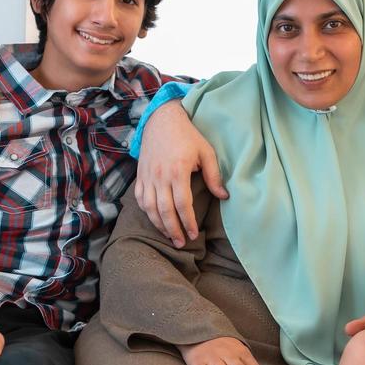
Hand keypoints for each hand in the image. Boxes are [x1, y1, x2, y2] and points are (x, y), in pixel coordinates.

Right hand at [132, 101, 228, 247]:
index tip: (193, 234)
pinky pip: (140, 199)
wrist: (162, 120)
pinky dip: (147, 212)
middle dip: (173, 230)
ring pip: (149, 208)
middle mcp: (159, 175)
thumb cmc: (188, 136)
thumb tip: (224, 197)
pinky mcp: (140, 175)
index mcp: (177, 170)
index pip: (182, 204)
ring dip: (159, 225)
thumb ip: (214, 176)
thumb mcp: (206, 152)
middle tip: (180, 243)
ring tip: (169, 236)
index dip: (187, 222)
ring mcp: (147, 176)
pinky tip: (156, 220)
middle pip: (164, 211)